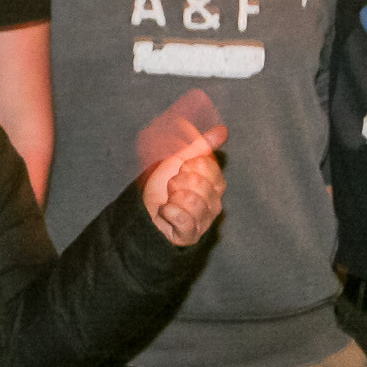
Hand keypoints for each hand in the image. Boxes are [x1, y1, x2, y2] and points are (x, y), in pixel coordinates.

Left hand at [141, 124, 227, 246]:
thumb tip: (223, 130)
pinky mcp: (191, 235)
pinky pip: (183, 219)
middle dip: (178, 182)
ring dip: (172, 198)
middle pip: (199, 182)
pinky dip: (168, 213)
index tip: (181, 171)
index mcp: (216, 184)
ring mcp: (204, 221)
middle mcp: (215, 203)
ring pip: (191, 201)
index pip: (207, 165)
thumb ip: (201, 147)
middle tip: (172, 189)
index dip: (188, 165)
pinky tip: (166, 213)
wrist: (144, 211)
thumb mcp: (180, 161)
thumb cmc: (163, 186)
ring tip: (170, 202)